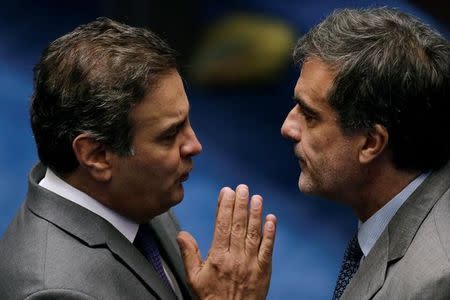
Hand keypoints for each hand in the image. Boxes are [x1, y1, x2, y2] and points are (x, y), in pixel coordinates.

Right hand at [176, 184, 276, 299]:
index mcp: (218, 257)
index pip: (221, 226)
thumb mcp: (194, 278)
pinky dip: (271, 234)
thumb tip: (182, 234)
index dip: (225, 206)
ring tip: (257, 197)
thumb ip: (189, 254)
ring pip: (254, 234)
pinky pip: (268, 249)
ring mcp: (251, 263)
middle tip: (242, 187)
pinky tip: (272, 219)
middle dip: (240, 204)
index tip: (226, 191)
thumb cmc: (212, 298)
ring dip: (256, 214)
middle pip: (238, 225)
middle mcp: (235, 258)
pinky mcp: (264, 270)